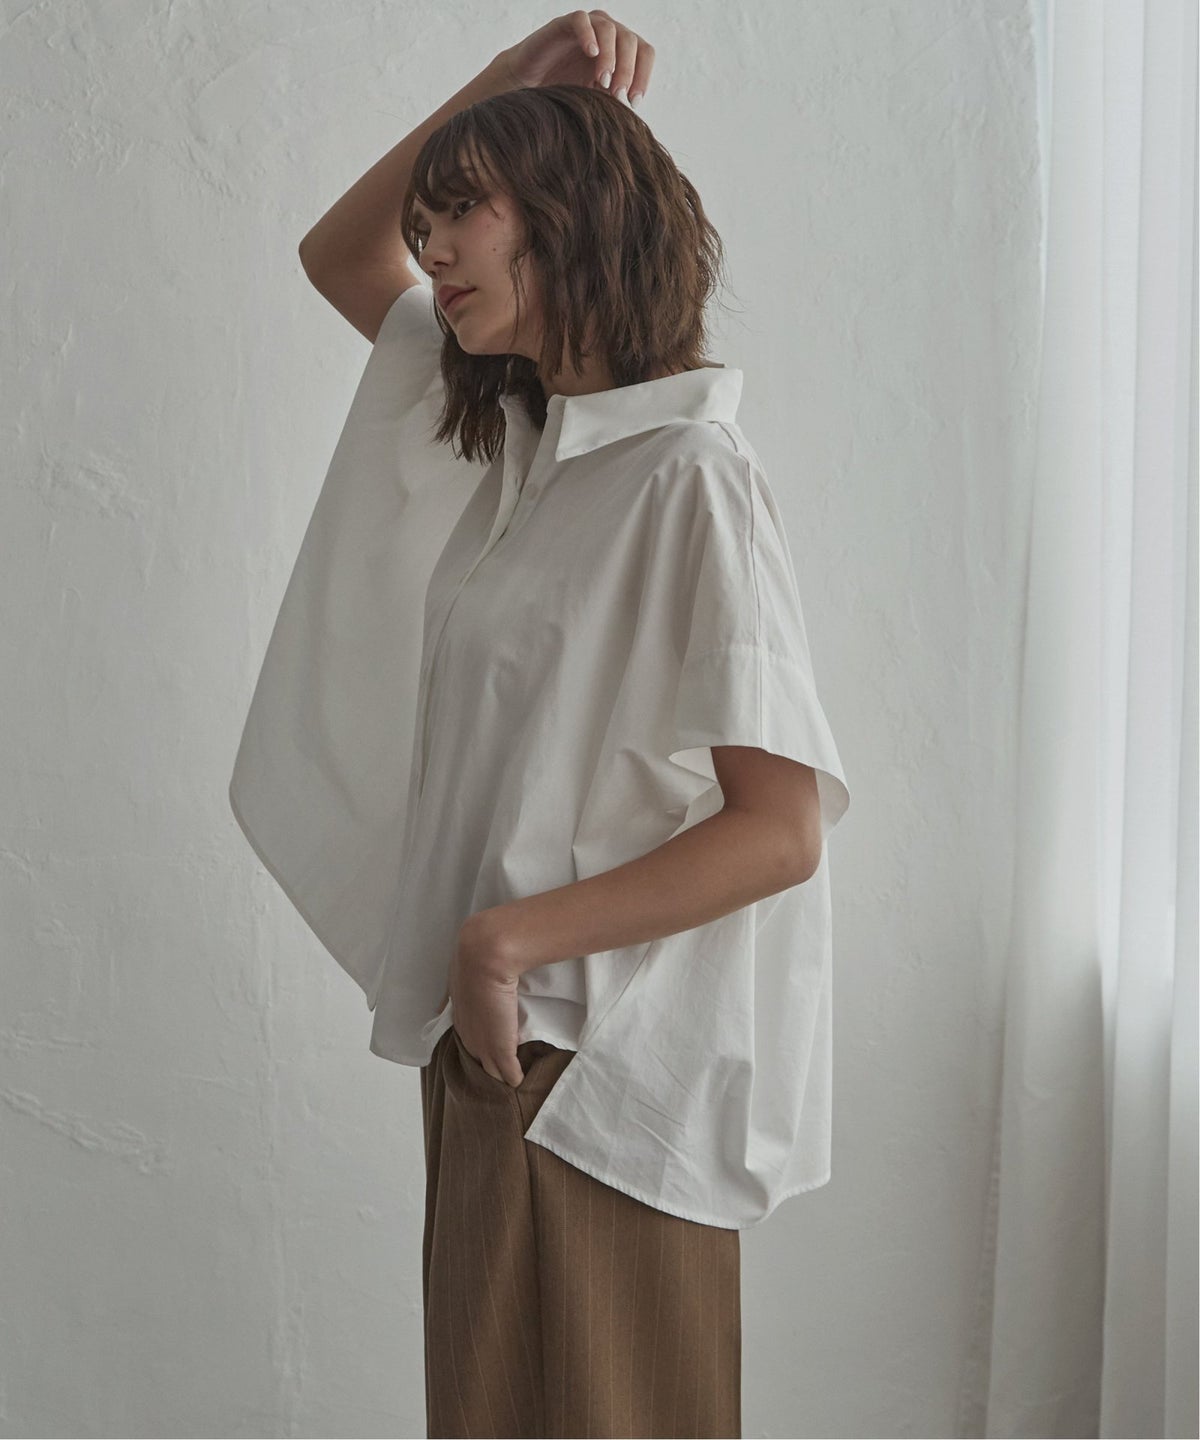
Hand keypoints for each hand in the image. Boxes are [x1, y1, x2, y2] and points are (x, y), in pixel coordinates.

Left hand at [445, 915, 524, 1086]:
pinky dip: (514, 1078)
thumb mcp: (468, 966)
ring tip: (511, 1080)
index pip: (469, 1039)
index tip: (490, 1048)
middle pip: (477, 1058)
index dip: (481, 1044)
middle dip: (487, 1064)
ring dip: (499, 1074)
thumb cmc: (479, 956)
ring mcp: (482, 1043)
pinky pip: (508, 1073)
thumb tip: (464, 979)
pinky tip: (520, 1082)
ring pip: (490, 1070)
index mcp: (460, 1015)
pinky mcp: (500, 1050)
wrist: (486, 954)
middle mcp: (467, 1032)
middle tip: (501, 1070)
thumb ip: (468, 977)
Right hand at [498, 10, 654, 104]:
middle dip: (628, 70)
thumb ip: (613, 101)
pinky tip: (591, 53)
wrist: (529, 86)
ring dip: (610, 57)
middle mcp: (607, 34)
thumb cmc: (564, 93)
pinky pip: (581, 19)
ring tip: (602, 81)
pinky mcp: (564, 24)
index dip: (643, 75)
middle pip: (630, 41)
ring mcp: (587, 27)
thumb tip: (633, 118)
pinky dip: (589, 35)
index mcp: (620, 50)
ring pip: (609, 29)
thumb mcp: (595, 100)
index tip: (633, 102)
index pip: (644, 52)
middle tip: (618, 94)